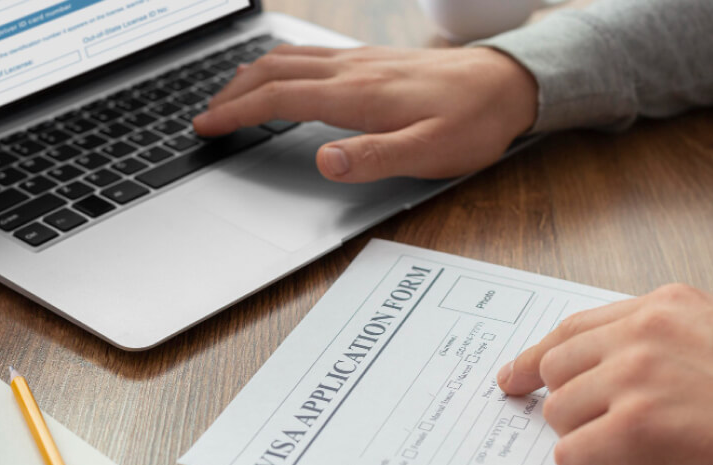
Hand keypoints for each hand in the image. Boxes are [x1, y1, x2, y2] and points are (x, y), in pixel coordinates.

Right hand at [192, 45, 537, 182]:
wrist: (507, 82)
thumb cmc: (472, 122)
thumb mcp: (429, 153)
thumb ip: (375, 158)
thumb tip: (324, 162)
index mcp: (356, 95)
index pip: (278, 97)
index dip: (236, 112)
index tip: (206, 126)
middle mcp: (351, 70)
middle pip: (273, 71)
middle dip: (231, 93)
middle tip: (205, 116)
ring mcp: (359, 61)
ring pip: (288, 58)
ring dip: (250, 76)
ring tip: (227, 97)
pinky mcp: (370, 60)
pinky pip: (310, 55)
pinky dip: (278, 66)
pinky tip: (279, 75)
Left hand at [496, 284, 712, 464]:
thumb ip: (664, 343)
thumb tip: (614, 373)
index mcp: (666, 307)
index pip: (575, 329)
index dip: (539, 358)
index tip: (514, 376)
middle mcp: (643, 333)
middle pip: (558, 370)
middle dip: (570, 410)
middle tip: (593, 440)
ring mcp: (635, 377)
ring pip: (561, 415)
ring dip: (592, 447)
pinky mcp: (634, 428)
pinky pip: (573, 457)